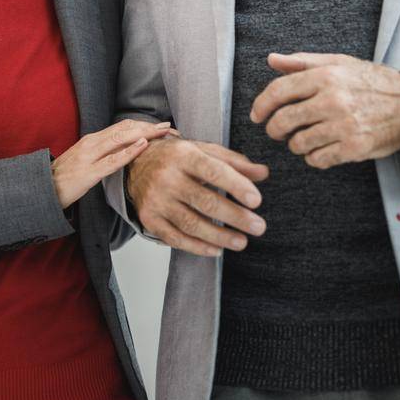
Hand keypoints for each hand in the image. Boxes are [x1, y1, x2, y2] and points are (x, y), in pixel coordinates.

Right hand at [52, 119, 175, 207]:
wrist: (42, 189)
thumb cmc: (64, 177)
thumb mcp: (85, 160)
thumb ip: (102, 153)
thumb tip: (124, 151)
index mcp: (91, 139)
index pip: (122, 126)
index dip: (144, 124)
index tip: (162, 127)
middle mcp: (91, 142)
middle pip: (124, 128)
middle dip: (149, 126)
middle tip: (170, 127)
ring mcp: (89, 156)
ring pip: (120, 138)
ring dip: (145, 133)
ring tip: (163, 132)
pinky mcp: (88, 172)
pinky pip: (112, 160)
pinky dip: (129, 151)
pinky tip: (143, 145)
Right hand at [126, 137, 267, 256]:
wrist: (136, 164)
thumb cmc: (177, 157)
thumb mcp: (204, 151)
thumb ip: (234, 162)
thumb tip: (263, 173)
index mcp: (183, 155)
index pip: (213, 171)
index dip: (236, 186)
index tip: (257, 201)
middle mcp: (166, 177)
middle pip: (204, 201)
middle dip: (235, 216)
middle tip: (258, 227)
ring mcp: (155, 200)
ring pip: (190, 223)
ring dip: (219, 236)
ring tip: (241, 242)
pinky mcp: (148, 218)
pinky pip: (174, 237)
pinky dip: (197, 247)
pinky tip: (216, 249)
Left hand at [252, 52, 399, 168]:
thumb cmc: (372, 82)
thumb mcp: (340, 64)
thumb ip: (303, 62)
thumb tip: (271, 59)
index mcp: (326, 76)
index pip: (279, 91)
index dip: (261, 105)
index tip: (256, 115)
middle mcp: (333, 101)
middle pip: (283, 121)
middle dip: (274, 129)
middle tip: (276, 131)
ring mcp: (344, 126)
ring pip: (298, 143)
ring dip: (295, 144)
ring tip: (302, 139)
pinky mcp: (354, 148)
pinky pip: (317, 159)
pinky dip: (313, 157)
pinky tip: (319, 149)